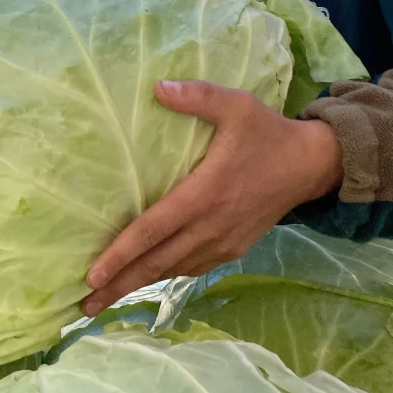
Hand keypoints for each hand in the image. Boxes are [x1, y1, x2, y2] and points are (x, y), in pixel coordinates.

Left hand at [81, 79, 342, 316]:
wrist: (310, 166)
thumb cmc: (267, 133)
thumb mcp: (236, 105)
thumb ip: (198, 96)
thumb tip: (157, 87)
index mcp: (206, 194)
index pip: (153, 230)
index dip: (121, 254)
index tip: (92, 275)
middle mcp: (211, 226)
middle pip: (156, 262)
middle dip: (118, 285)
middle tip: (83, 304)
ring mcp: (223, 242)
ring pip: (172, 269)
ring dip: (138, 284)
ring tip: (104, 299)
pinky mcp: (232, 249)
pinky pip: (191, 267)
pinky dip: (165, 275)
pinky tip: (145, 278)